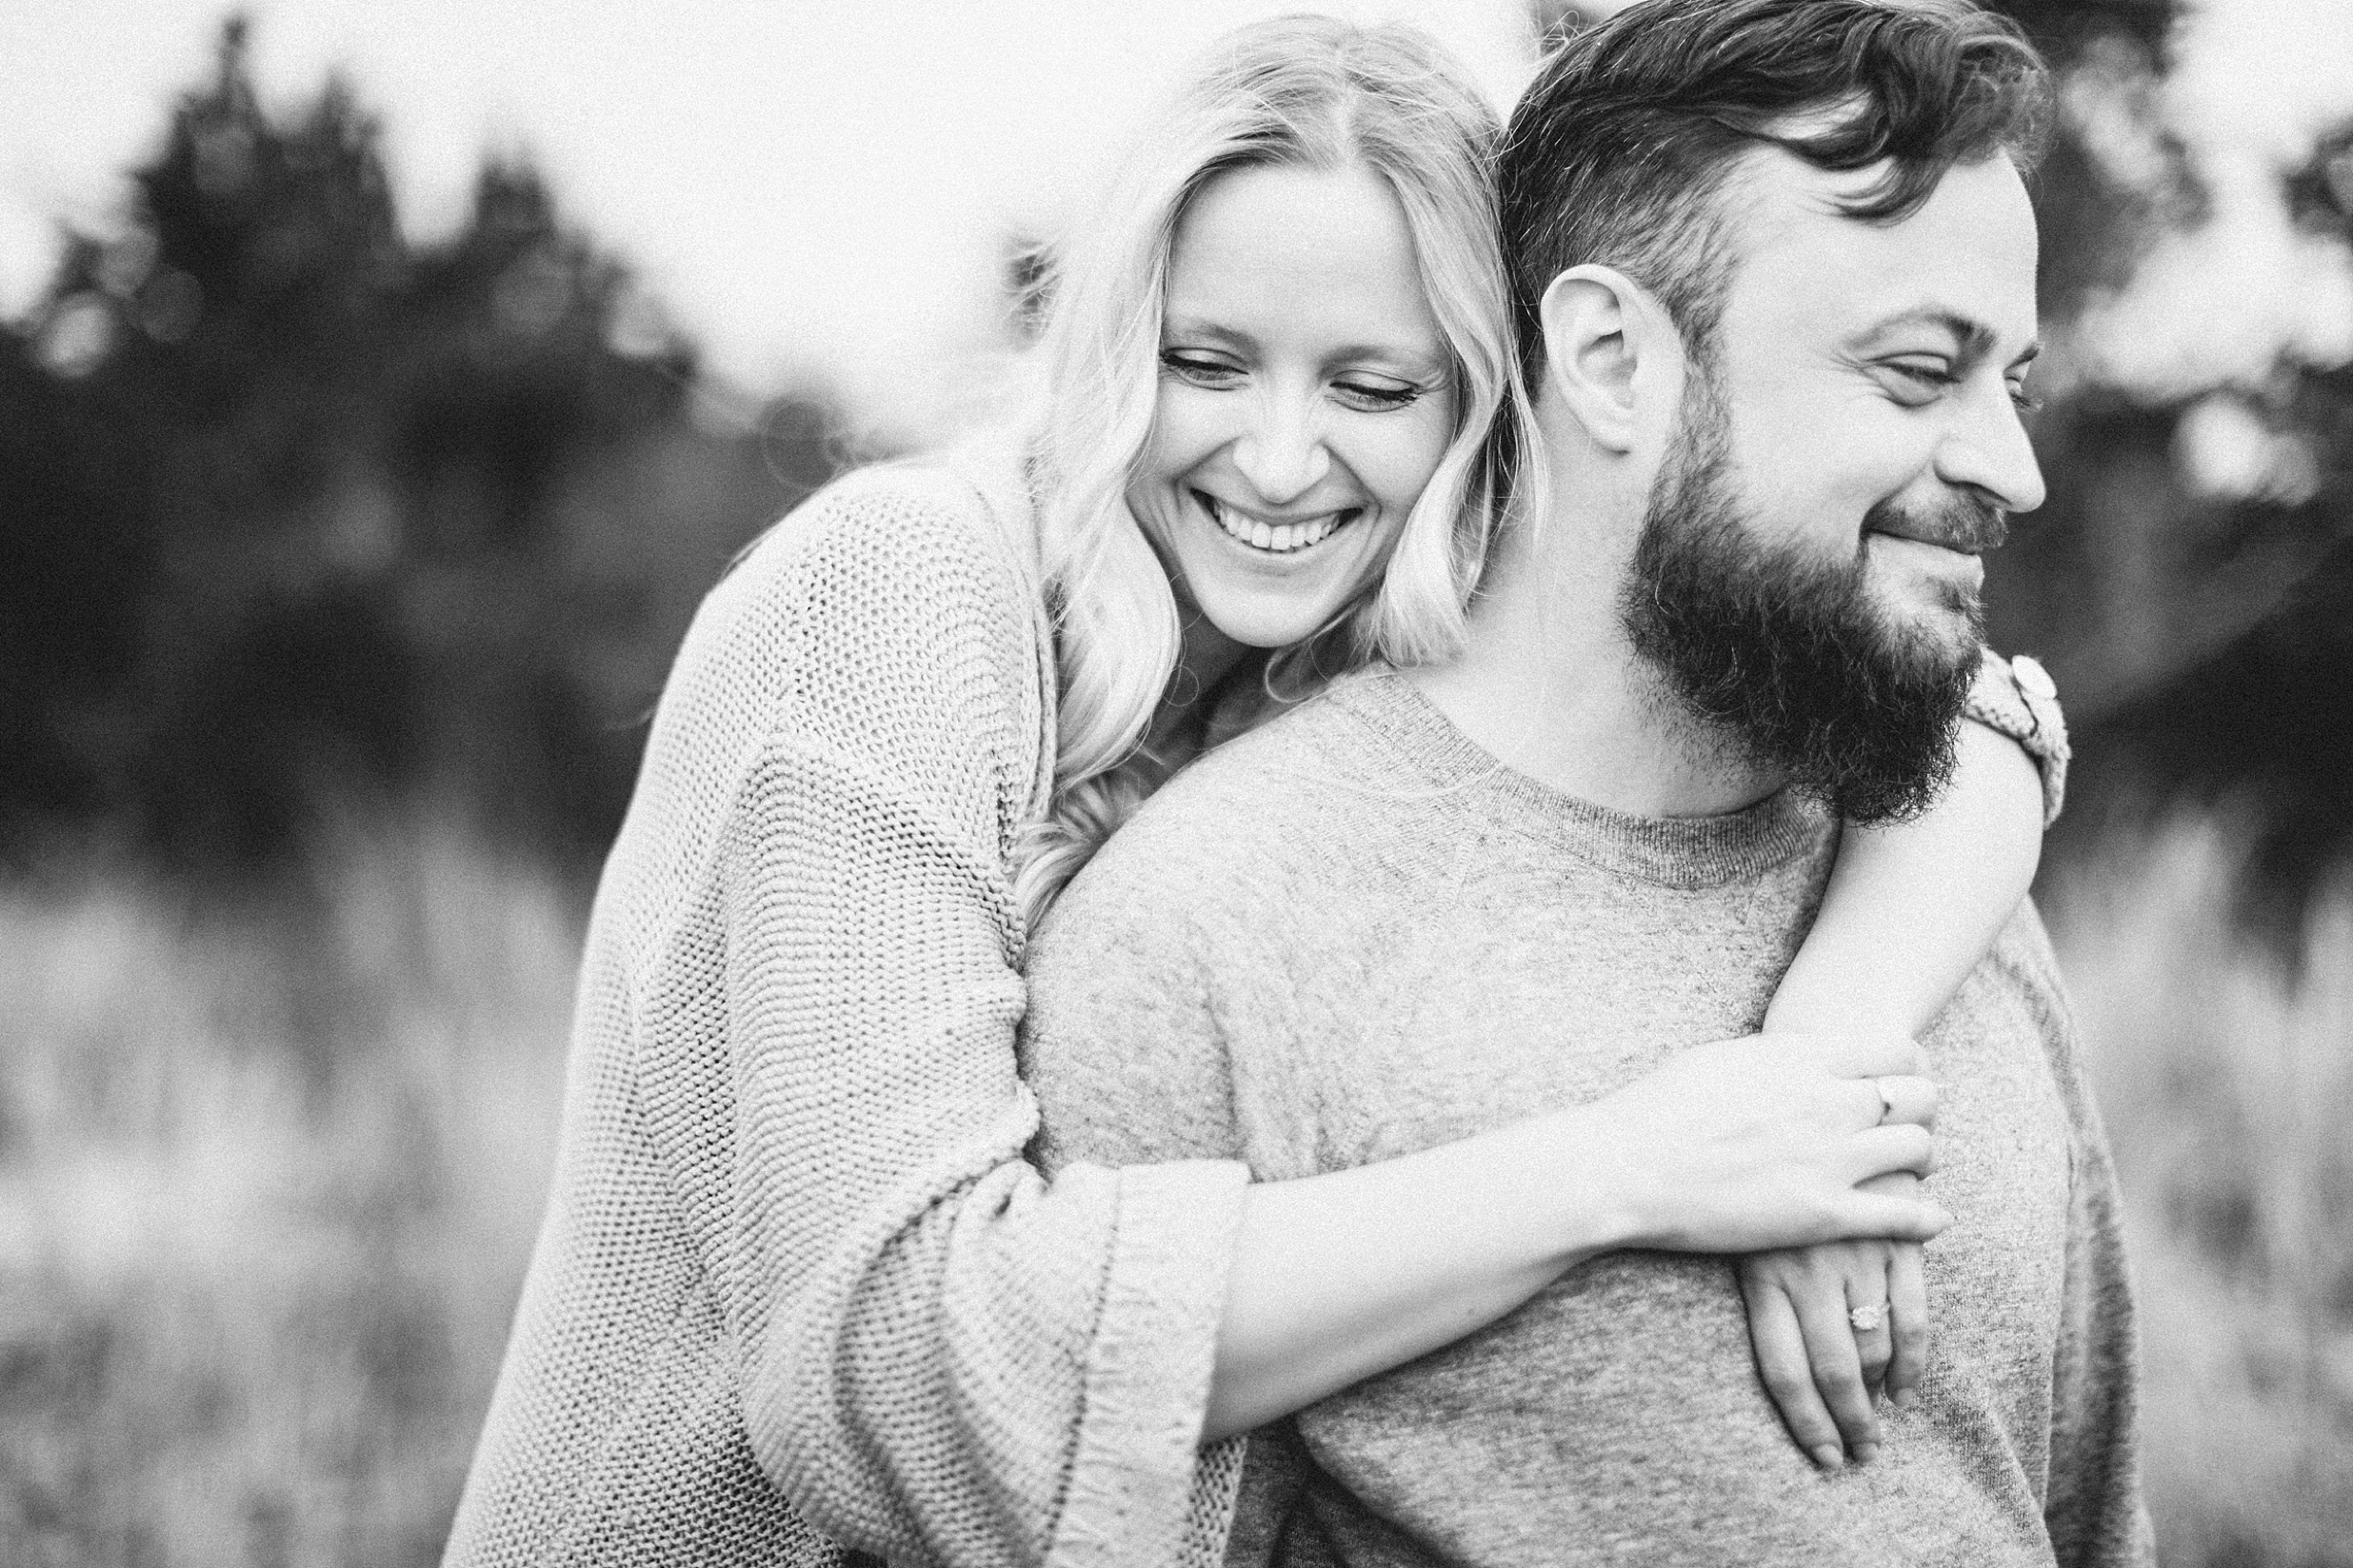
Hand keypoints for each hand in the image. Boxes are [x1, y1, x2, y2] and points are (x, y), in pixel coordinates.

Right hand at [1575, 1032, 1946, 1254]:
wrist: (1625, 1168)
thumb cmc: (1657, 1109)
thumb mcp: (1721, 1058)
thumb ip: (1775, 1057)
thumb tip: (1798, 1056)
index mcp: (1802, 1059)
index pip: (1894, 1049)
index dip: (1905, 1065)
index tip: (1897, 1079)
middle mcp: (1827, 1103)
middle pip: (1919, 1095)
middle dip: (1922, 1108)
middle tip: (1909, 1123)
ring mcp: (1830, 1160)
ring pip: (1920, 1149)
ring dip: (1922, 1158)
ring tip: (1912, 1169)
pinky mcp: (1823, 1215)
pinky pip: (1904, 1215)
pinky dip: (1926, 1217)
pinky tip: (1932, 1219)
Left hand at [1740, 1172, 1930, 1470]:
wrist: (1814, 1107)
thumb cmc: (1760, 1180)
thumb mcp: (1738, 1230)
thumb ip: (1758, 1286)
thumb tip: (1784, 1363)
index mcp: (1761, 1274)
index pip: (1784, 1370)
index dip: (1806, 1421)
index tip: (1822, 1457)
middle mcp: (1809, 1272)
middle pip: (1831, 1371)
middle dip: (1848, 1422)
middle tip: (1859, 1456)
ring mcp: (1856, 1256)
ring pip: (1872, 1349)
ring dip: (1876, 1397)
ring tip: (1875, 1427)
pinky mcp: (1897, 1240)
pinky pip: (1912, 1316)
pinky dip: (1912, 1362)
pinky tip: (1905, 1391)